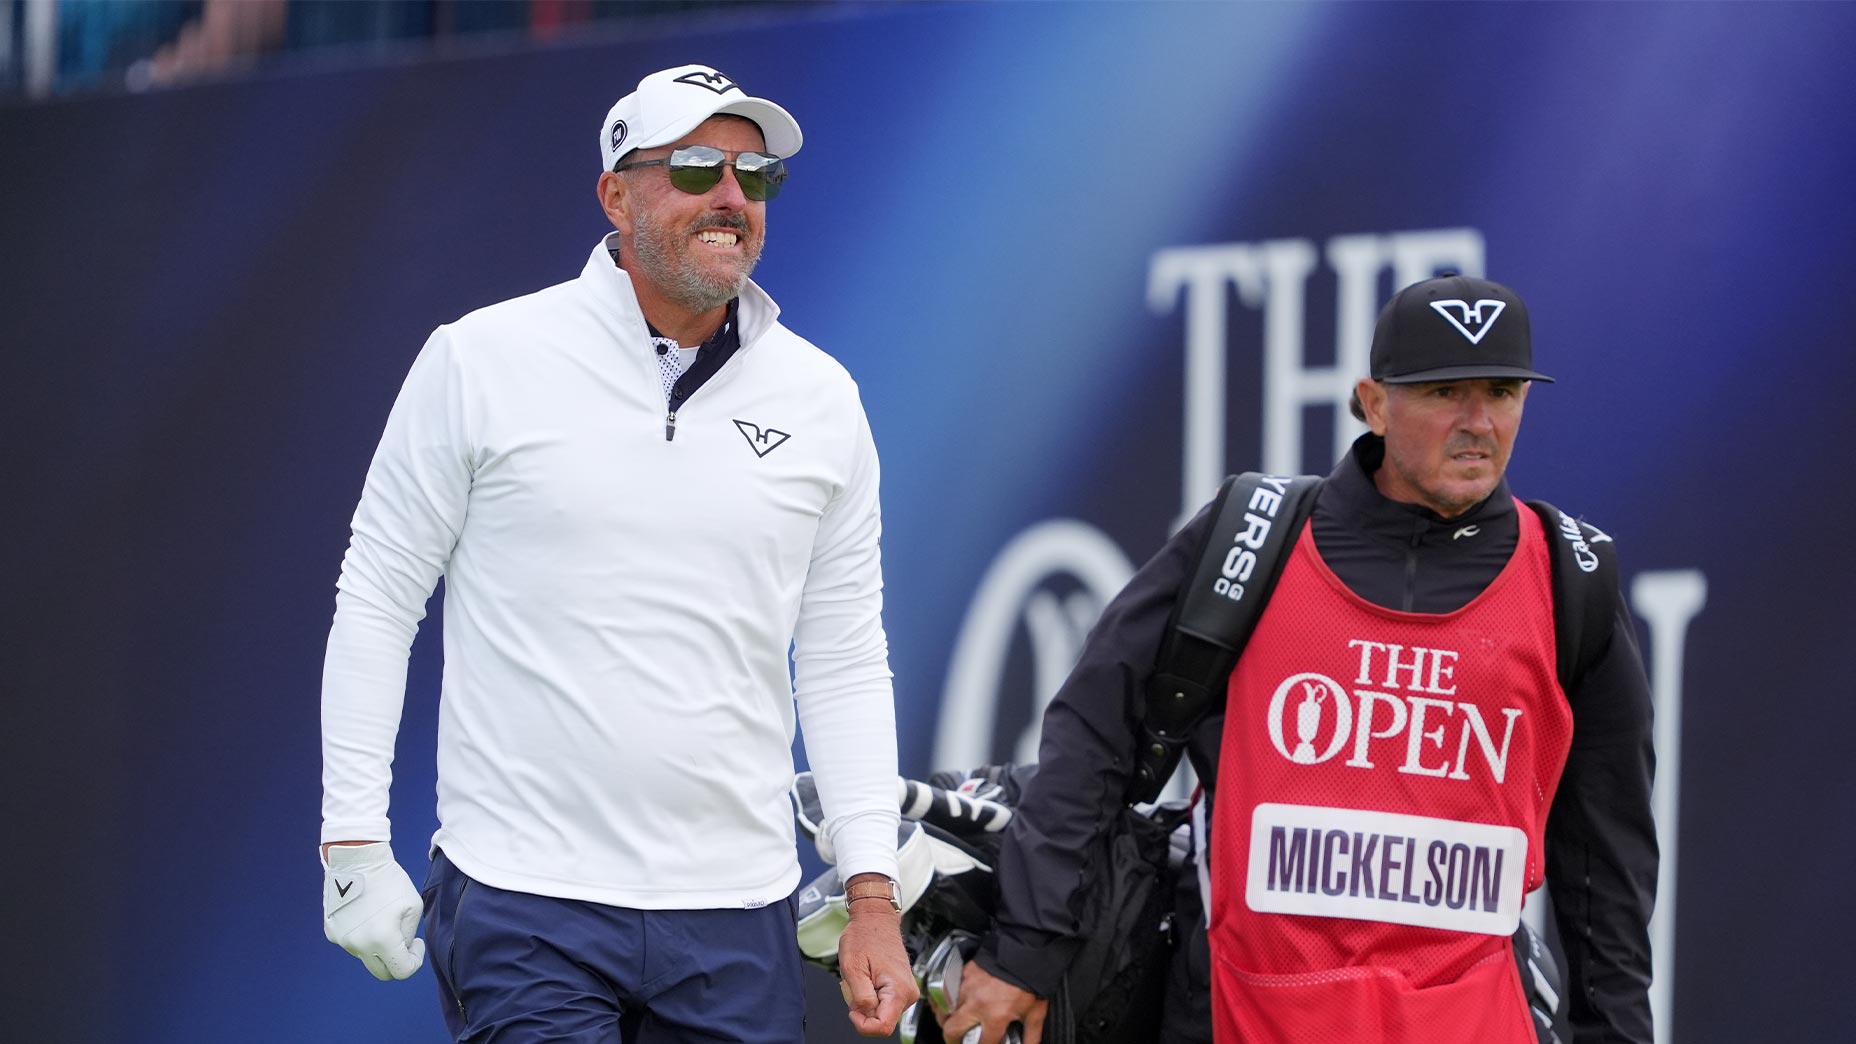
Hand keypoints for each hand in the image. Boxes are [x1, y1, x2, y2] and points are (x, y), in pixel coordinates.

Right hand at [322, 840, 425, 980]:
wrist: (356, 860)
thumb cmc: (390, 880)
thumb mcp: (413, 906)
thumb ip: (408, 934)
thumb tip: (400, 949)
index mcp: (383, 939)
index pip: (401, 971)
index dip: (414, 961)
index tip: (416, 944)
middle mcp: (359, 945)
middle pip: (381, 972)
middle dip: (395, 961)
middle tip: (402, 940)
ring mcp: (342, 940)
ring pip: (366, 955)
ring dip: (377, 945)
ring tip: (381, 917)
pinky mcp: (331, 933)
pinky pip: (352, 942)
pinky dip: (362, 935)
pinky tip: (364, 913)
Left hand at [835, 898, 916, 1035]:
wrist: (875, 919)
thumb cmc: (863, 937)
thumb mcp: (852, 967)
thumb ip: (860, 996)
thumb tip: (866, 1014)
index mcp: (898, 990)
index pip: (883, 1028)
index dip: (863, 1024)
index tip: (852, 1009)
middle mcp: (908, 994)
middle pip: (882, 1022)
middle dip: (864, 1010)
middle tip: (856, 986)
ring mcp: (907, 991)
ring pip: (882, 1014)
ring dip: (867, 1002)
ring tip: (863, 979)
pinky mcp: (902, 989)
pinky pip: (884, 1004)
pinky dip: (872, 997)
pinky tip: (868, 979)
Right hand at [939, 959, 1045, 1043]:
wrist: (1024, 951)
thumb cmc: (1029, 981)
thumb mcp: (1035, 1011)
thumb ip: (1031, 1035)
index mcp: (995, 1015)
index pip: (982, 1043)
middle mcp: (976, 1004)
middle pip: (952, 1030)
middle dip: (952, 1040)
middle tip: (956, 1041)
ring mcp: (966, 987)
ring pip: (943, 1011)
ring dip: (945, 1020)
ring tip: (950, 1023)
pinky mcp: (962, 973)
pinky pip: (945, 991)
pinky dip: (943, 999)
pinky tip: (947, 1004)